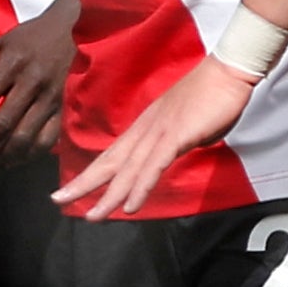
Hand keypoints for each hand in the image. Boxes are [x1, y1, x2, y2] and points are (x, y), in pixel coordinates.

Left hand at [0, 0, 77, 176]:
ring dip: (2, 159)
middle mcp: (33, 82)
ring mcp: (52, 98)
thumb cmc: (28, 40)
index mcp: (13, 63)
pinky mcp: (64, 109)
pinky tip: (10, 162)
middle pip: (4, 125)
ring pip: (25, 137)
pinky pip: (46, 141)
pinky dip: (26, 156)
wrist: (72, 30)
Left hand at [52, 56, 256, 219]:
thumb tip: (171, 154)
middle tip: (58, 201)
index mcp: (146, 127)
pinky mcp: (177, 136)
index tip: (69, 189)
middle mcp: (146, 130)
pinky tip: (130, 206)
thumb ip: (173, 142)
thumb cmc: (211, 95)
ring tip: (92, 216)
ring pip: (128, 169)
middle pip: (109, 161)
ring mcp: (159, 132)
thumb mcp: (185, 125)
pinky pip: (155, 166)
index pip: (112, 155)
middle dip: (83, 184)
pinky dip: (141, 187)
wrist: (229, 71)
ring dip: (109, 195)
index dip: (90, 174)